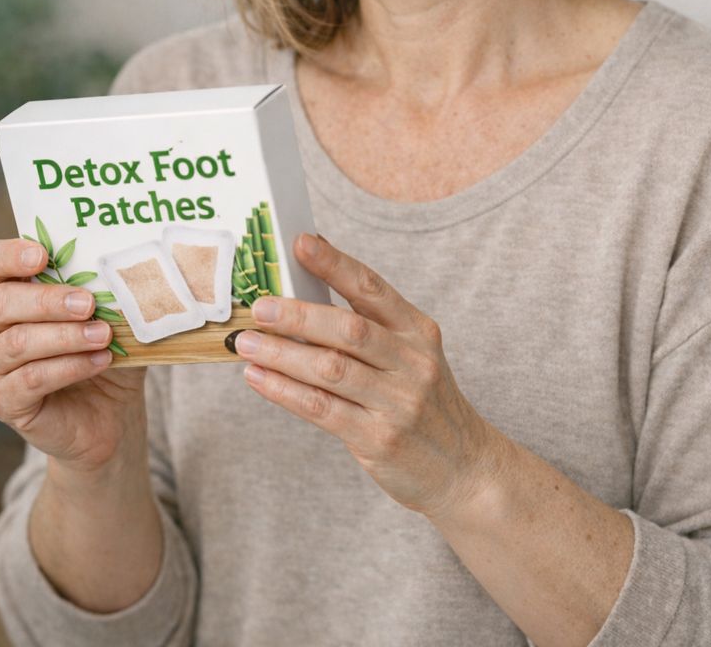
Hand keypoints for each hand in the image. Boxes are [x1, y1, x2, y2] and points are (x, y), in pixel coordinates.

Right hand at [0, 238, 146, 471]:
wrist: (106, 409)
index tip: (44, 256)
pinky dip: (70, 367)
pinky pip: (31, 379)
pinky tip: (100, 360)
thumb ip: (104, 285)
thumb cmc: (99, 345)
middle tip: (88, 303)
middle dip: (47, 300)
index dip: (10, 255)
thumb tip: (126, 265)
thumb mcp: (103, 309)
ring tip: (104, 334)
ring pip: (17, 343)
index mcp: (0, 289)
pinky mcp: (1, 401)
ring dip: (66, 336)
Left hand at [233, 233, 501, 519]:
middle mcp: (412, 362)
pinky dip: (284, 391)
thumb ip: (369, 323)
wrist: (464, 467)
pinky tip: (258, 378)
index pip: (372, 288)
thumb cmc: (423, 401)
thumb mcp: (411, 354)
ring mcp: (398, 402)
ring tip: (246, 343)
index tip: (301, 243)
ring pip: (330, 369)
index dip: (335, 264)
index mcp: (418, 330)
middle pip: (349, 329)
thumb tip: (310, 278)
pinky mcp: (379, 438)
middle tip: (260, 307)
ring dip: (281, 354)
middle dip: (298, 315)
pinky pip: (322, 408)